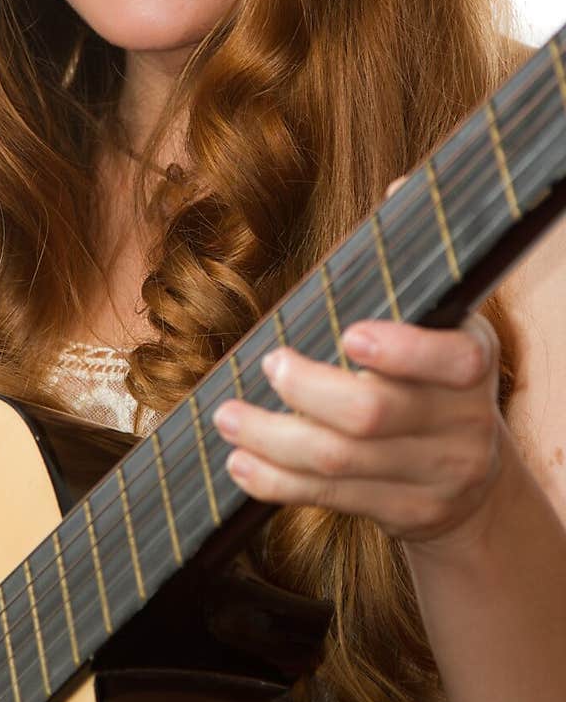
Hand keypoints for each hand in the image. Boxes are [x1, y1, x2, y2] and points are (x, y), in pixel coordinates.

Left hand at [212, 180, 513, 547]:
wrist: (472, 483)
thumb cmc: (435, 377)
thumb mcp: (441, 324)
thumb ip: (410, 266)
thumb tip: (395, 188)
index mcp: (472, 361)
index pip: (451, 361)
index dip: (402, 351)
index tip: (349, 335)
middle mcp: (461, 423)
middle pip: (375, 415)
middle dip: (308, 391)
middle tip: (267, 363)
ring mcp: (432, 474)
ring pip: (342, 462)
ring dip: (274, 438)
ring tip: (228, 415)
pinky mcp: (403, 513)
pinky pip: (330, 498)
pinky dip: (278, 481)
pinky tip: (241, 463)